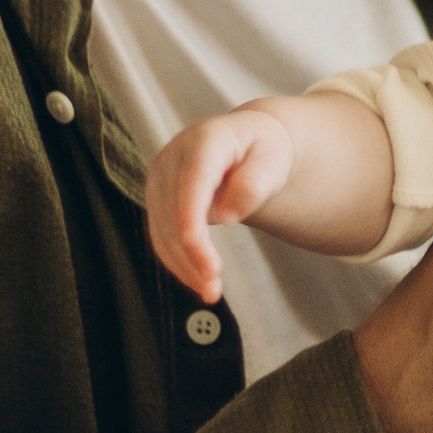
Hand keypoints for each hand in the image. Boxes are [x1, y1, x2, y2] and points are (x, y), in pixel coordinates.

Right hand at [146, 108, 297, 302]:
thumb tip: (228, 215)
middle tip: (214, 288)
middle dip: (191, 256)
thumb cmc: (263, 150)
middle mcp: (173, 157)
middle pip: (172, 213)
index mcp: (204, 141)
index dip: (193, 225)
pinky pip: (161, 234)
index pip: (192, 186)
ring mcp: (160, 178)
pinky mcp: (157, 197)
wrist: (247, 142)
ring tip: (210, 291)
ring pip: (161, 229)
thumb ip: (255, 182)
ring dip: (183, 265)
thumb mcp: (274, 159)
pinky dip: (177, 261)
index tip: (206, 262)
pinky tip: (196, 280)